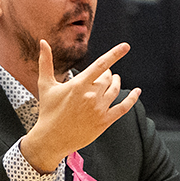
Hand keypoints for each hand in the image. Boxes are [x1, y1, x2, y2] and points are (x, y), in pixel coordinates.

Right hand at [19, 40, 140, 172]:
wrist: (51, 138)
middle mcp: (91, 95)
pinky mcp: (104, 121)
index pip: (101, 65)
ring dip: (116, 82)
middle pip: (107, 78)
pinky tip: (137, 92)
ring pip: (115, 90)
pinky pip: (123, 107)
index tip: (125, 46)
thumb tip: (43, 42)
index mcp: (78, 84)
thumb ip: (45, 62)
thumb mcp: (45, 85)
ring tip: (114, 80)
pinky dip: (132, 99)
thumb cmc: (47, 111)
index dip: (115, 54)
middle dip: (107, 74)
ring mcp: (99, 109)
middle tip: (104, 74)